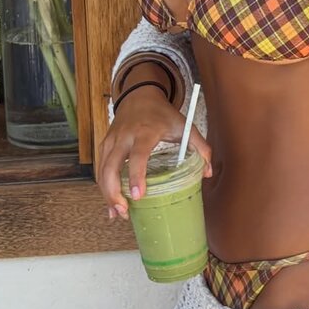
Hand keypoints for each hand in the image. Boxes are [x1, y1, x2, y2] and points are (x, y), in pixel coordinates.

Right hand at [97, 86, 212, 220]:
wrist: (140, 95)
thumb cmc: (163, 113)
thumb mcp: (185, 125)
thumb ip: (200, 147)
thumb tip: (208, 173)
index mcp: (145, 132)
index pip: (138, 155)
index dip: (137, 176)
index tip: (138, 196)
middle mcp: (125, 136)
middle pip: (111, 167)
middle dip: (113, 192)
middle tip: (123, 212)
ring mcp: (112, 140)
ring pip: (102, 170)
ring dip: (107, 193)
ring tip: (118, 213)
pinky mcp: (105, 144)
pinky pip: (100, 167)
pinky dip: (103, 186)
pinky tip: (111, 202)